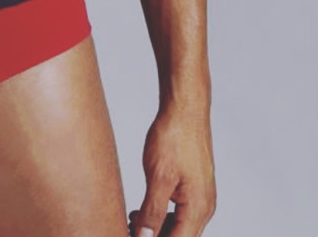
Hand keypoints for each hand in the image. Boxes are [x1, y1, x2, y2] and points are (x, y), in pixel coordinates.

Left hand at [128, 103, 215, 235]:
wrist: (185, 109)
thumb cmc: (174, 138)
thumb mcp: (158, 177)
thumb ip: (153, 212)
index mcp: (198, 209)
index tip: (131, 234)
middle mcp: (205, 207)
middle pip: (181, 236)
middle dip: (155, 236)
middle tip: (128, 227)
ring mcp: (202, 196)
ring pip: (181, 226)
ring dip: (159, 227)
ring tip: (133, 217)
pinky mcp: (195, 186)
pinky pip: (182, 212)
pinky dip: (164, 215)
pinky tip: (145, 207)